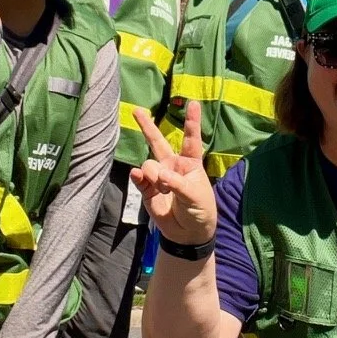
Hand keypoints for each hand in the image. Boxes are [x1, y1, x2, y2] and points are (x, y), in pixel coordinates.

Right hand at [129, 102, 216, 245]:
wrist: (189, 234)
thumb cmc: (200, 210)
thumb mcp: (195, 195)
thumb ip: (176, 182)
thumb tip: (156, 174)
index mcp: (190, 163)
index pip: (191, 139)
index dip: (192, 121)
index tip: (194, 103)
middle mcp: (172, 166)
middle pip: (158, 142)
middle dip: (147, 126)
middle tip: (137, 111)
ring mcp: (158, 177)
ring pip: (148, 164)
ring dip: (153, 174)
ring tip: (163, 190)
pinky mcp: (147, 190)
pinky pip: (139, 178)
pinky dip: (139, 177)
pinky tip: (139, 177)